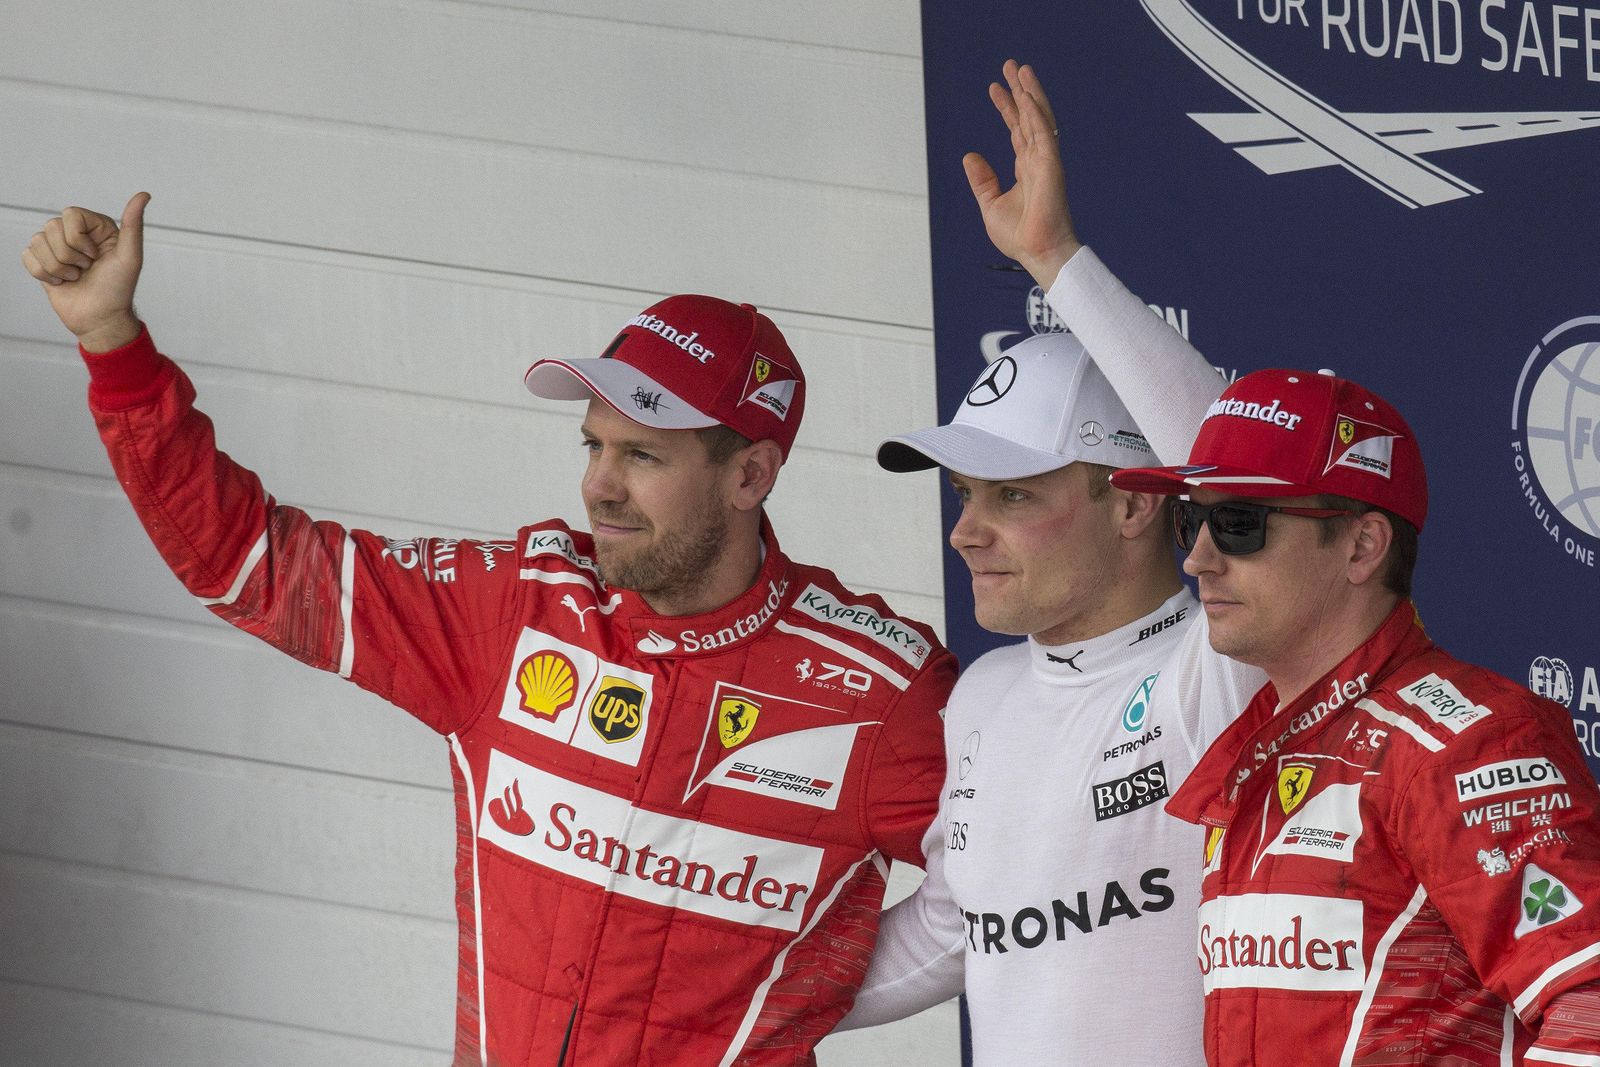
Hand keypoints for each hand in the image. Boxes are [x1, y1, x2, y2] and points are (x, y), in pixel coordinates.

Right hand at [21, 192, 149, 351]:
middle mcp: (74, 232)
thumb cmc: (118, 289)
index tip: (96, 256)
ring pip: (37, 241)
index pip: (70, 214)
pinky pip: (28, 256)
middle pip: (51, 227)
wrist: (101, 319)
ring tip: (76, 277)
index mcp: (95, 226)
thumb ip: (133, 225)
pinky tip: (62, 282)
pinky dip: (45, 274)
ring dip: (58, 267)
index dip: (78, 238)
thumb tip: (144, 194)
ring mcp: (56, 246)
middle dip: (70, 255)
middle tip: (87, 269)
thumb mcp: (130, 257)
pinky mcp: (42, 261)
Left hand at [963, 61, 1080, 286]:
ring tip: (1020, 70)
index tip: (995, 88)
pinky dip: (1036, 114)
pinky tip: (1027, 96)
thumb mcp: (990, 203)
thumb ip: (982, 179)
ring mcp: (1046, 161)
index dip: (1007, 108)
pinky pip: (1044, 134)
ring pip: (1039, 118)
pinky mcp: (1051, 166)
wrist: (1037, 252)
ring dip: (1030, 93)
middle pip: (1028, 116)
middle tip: (1010, 66)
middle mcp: (1038, 159)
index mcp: (1026, 168)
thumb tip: (969, 156)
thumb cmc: (1019, 235)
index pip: (1016, 130)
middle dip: (1020, 91)